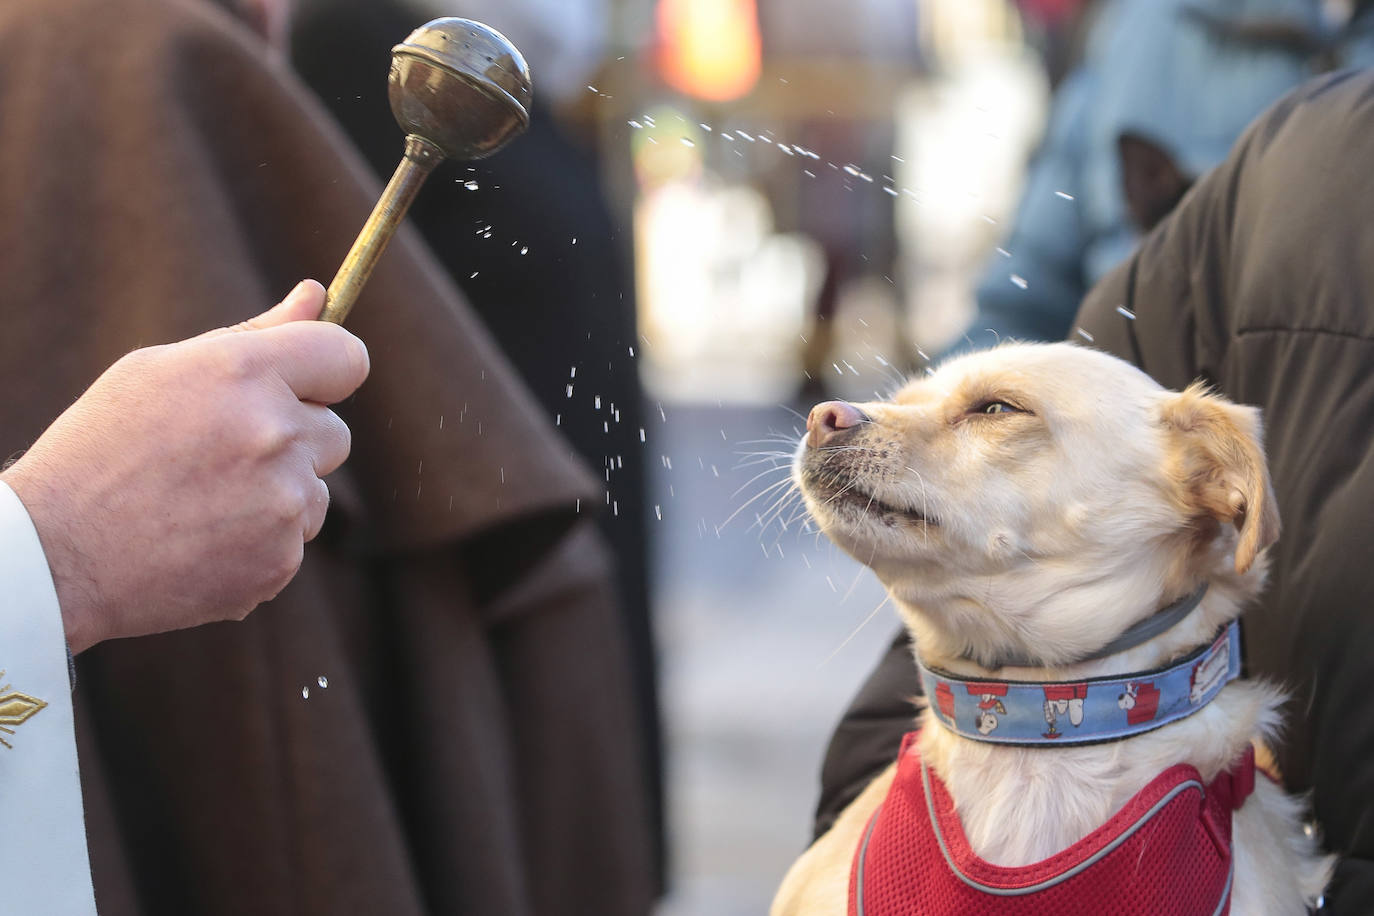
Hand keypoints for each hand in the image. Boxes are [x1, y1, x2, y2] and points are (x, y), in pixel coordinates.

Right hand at [0, 280, 368, 652]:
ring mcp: (283, 500)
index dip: (330, 371)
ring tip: (204, 503)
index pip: (346, 356)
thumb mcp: (161, 372)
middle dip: (295, 442)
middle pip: (335, 432)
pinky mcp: (281, 557)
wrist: (57, 556)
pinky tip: (204, 541)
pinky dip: (261, 543)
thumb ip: (253, 336)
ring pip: (315, 490)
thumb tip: (317, 297)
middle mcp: (273, 432)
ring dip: (279, 495)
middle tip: (223, 458)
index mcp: (242, 372)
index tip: (312, 385)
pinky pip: (295, 540)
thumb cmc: (102, 450)